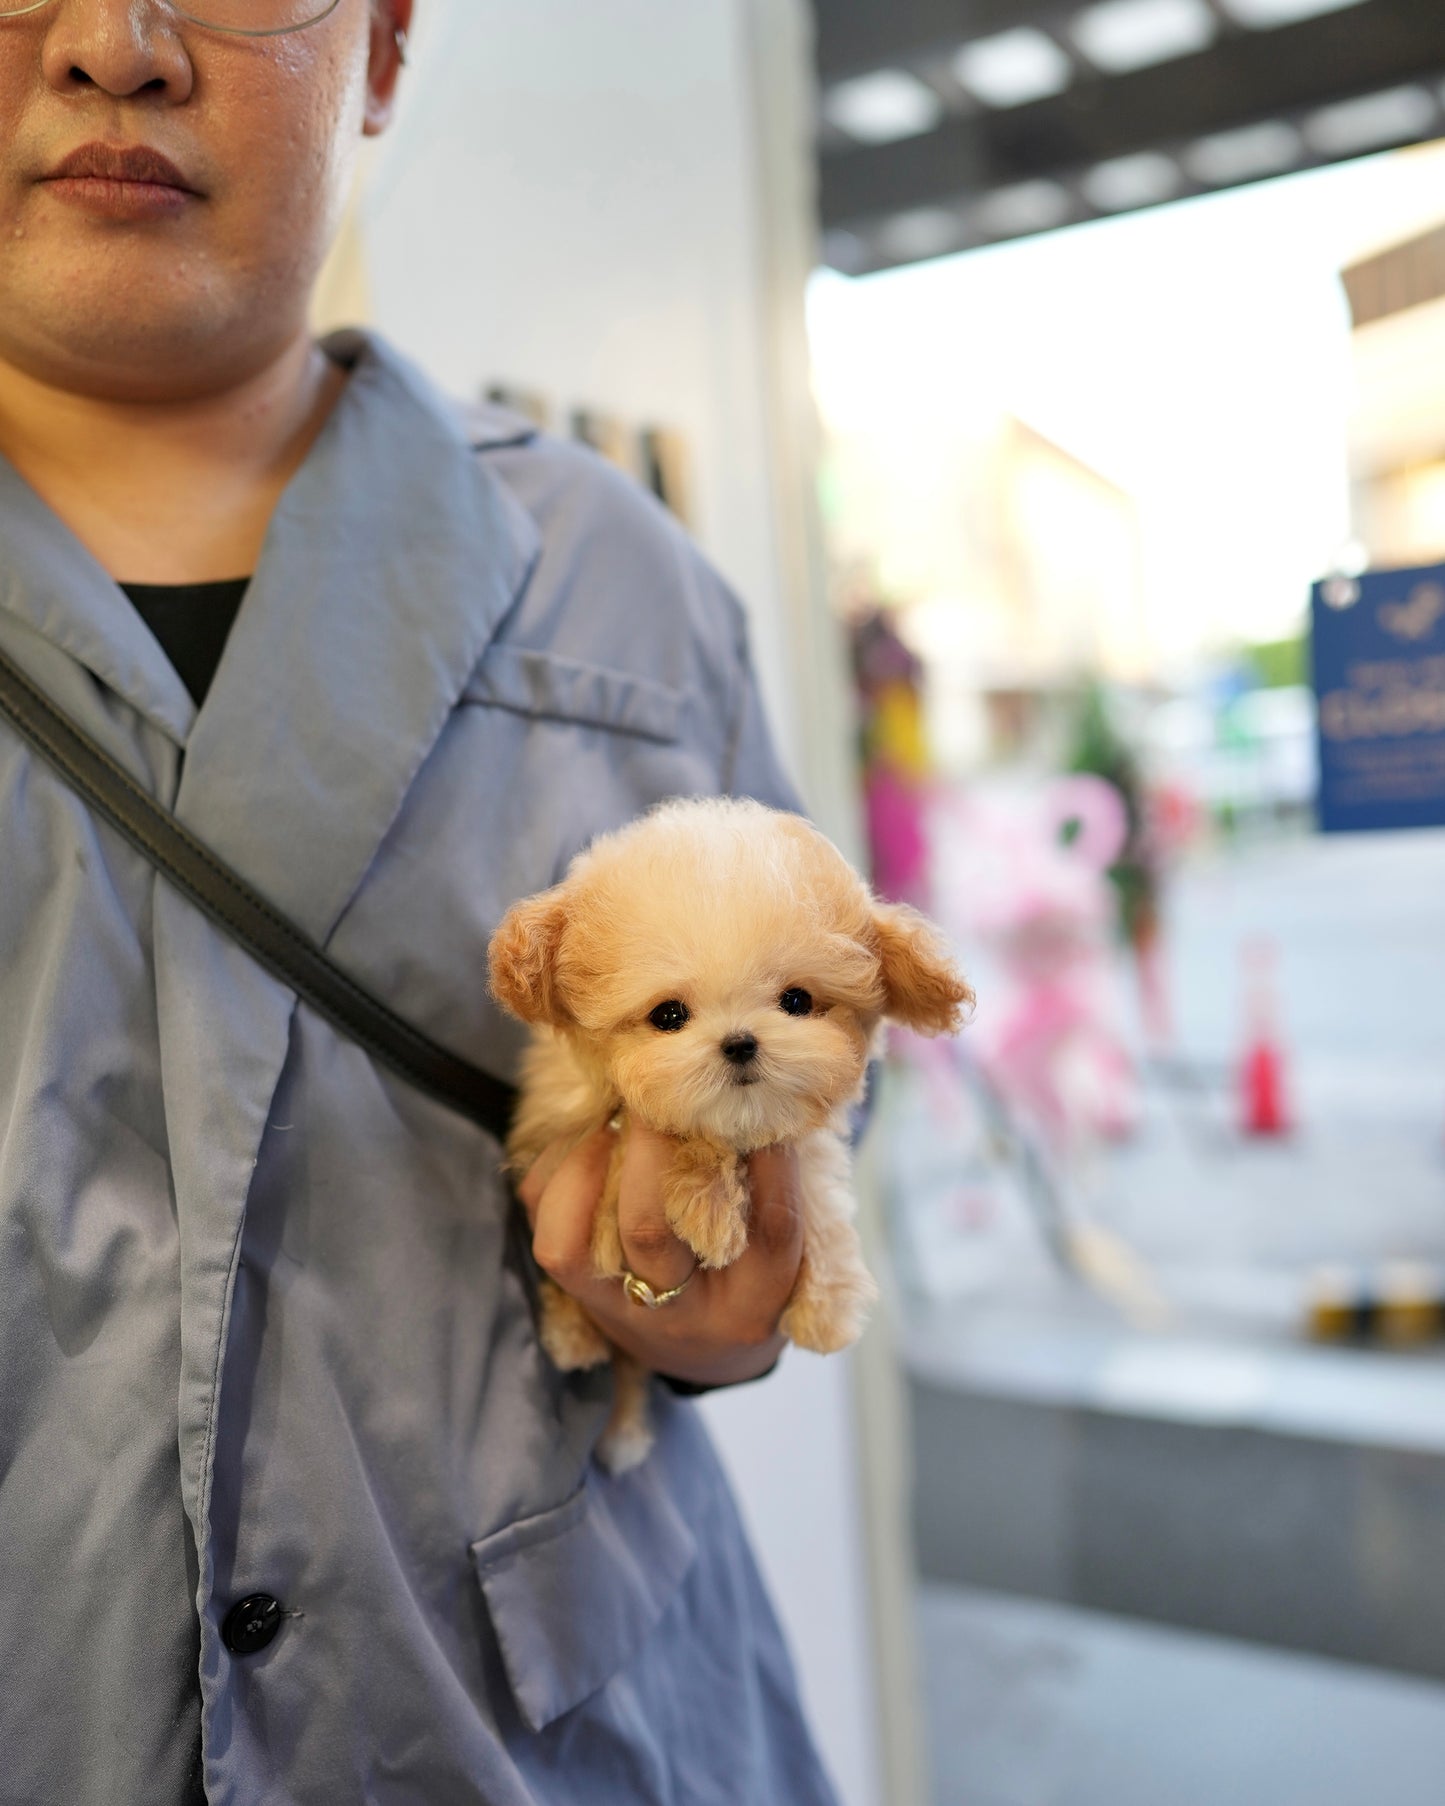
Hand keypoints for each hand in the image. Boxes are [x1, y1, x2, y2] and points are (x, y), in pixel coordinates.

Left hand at [517, 1122, 803, 1387]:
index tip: (763, 1111)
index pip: (769, 1231)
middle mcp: (682, 1315)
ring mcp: (620, 1309)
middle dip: (647, 1147)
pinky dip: (561, 1172)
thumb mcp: (783, 1247)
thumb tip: (766, 1103)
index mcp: (754, 1305)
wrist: (705, 1354)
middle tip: (662, 1091)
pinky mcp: (578, 1295)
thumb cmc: (754, 1276)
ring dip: (589, 1160)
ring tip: (619, 1115)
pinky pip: (549, 1230)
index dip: (769, 1162)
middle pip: (649, 1231)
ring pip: (576, 1241)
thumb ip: (777, 1186)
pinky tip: (595, 1138)